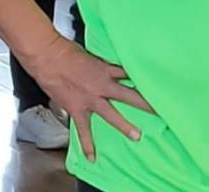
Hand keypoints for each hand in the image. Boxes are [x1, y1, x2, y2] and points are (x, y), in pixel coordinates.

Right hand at [27, 35, 153, 162]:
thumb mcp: (90, 55)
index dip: (143, 79)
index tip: (157, 83)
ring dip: (124, 125)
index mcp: (106, 69)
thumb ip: (101, 65)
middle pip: (129, 95)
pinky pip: (84, 129)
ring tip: (137, 136)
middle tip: (161, 111)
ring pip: (112, 114)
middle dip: (145, 104)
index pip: (130, 74)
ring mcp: (91, 98)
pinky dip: (88, 144)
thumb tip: (107, 69)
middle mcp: (102, 85)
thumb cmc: (66, 51)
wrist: (47, 56)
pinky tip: (93, 157)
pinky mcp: (77, 108)